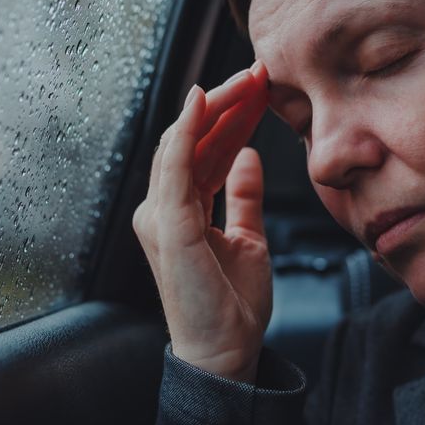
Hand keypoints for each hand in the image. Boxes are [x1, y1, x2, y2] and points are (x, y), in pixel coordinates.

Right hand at [133, 61, 270, 382]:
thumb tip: (250, 157)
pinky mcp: (167, 224)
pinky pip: (174, 166)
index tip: (264, 89)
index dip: (232, 117)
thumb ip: (243, 197)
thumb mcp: (249, 239)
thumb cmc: (231, 304)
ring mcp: (160, 214)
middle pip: (193, 139)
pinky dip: (186, 130)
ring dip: (215, 106)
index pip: (205, 149)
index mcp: (181, 210)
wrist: (226, 352)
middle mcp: (163, 207)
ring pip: (184, 142)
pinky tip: (203, 102)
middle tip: (259, 72)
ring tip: (246, 79)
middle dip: (226, 102)